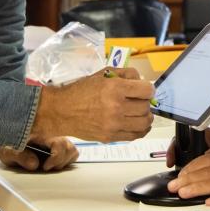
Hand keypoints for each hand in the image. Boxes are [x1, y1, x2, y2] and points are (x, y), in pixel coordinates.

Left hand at [0, 136, 77, 171]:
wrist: (7, 142)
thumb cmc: (8, 146)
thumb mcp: (8, 152)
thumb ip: (21, 157)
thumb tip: (35, 164)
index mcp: (40, 135)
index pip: (58, 143)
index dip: (56, 157)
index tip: (45, 167)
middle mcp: (51, 136)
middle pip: (68, 147)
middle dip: (59, 161)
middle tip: (46, 168)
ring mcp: (56, 140)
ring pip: (71, 149)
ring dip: (64, 160)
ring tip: (51, 165)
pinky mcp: (58, 146)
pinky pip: (71, 151)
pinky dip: (67, 159)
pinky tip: (54, 163)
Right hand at [31, 67, 153, 142]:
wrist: (61, 111)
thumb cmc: (81, 91)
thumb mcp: (102, 74)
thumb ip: (125, 73)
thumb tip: (141, 81)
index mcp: (115, 88)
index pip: (147, 90)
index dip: (148, 89)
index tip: (144, 90)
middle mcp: (116, 107)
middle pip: (146, 107)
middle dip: (145, 102)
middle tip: (138, 101)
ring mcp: (113, 124)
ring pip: (145, 123)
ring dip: (146, 117)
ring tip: (139, 113)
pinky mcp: (110, 137)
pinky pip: (135, 135)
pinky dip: (141, 129)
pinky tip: (136, 123)